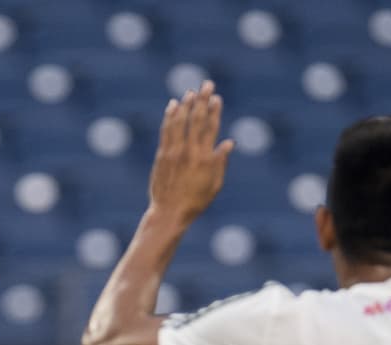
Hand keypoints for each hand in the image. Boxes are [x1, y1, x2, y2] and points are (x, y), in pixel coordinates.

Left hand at [148, 79, 234, 225]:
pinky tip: (173, 106)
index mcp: (205, 159)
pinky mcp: (162, 155)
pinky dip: (170, 116)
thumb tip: (228, 142)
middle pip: (197, 120)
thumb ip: (220, 162)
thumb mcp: (214, 185)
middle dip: (203, 100)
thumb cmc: (195, 202)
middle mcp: (189, 152)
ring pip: (180, 121)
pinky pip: (166, 130)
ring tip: (190, 92)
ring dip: (186, 104)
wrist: (169, 213)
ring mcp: (174, 152)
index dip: (214, 111)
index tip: (217, 97)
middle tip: (206, 85)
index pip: (211, 128)